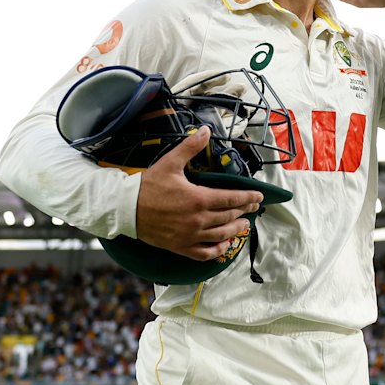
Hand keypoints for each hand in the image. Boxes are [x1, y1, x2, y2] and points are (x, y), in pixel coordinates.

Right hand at [136, 126, 262, 260]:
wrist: (126, 208)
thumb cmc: (148, 186)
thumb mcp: (170, 162)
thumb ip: (190, 147)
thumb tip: (205, 131)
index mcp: (198, 199)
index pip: (232, 199)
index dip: (248, 197)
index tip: (258, 196)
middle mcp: (198, 220)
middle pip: (229, 216)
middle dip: (244, 210)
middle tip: (253, 207)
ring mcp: (190, 235)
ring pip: (222, 235)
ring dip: (236, 230)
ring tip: (244, 225)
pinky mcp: (180, 246)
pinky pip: (205, 253)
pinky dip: (218, 250)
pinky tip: (225, 246)